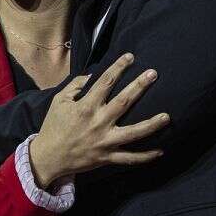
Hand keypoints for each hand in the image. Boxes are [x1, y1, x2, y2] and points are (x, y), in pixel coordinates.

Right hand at [28, 53, 167, 188]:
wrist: (48, 157)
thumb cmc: (53, 127)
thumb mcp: (59, 101)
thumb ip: (75, 86)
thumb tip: (92, 76)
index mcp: (86, 107)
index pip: (106, 82)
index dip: (118, 67)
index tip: (130, 56)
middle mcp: (98, 123)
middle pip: (124, 102)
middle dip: (139, 86)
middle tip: (153, 74)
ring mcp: (105, 142)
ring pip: (133, 133)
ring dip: (151, 124)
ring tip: (167, 117)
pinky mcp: (107, 158)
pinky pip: (130, 158)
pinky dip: (145, 157)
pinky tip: (160, 151)